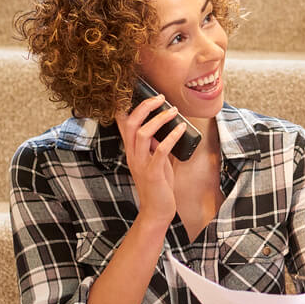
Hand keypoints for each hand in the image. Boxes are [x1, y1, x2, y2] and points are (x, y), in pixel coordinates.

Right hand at [116, 94, 183, 223]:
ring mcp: (141, 163)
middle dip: (144, 107)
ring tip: (173, 110)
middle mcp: (133, 155)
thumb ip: (156, 146)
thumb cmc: (158, 185)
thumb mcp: (155, 161)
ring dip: (159, 119)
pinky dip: (172, 137)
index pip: (123, 124)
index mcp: (132, 150)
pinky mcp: (153, 173)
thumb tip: (163, 130)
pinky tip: (181, 129)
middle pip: (130, 124)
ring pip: (143, 134)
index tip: (142, 93)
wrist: (157, 210)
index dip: (128, 106)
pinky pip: (160, 151)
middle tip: (160, 97)